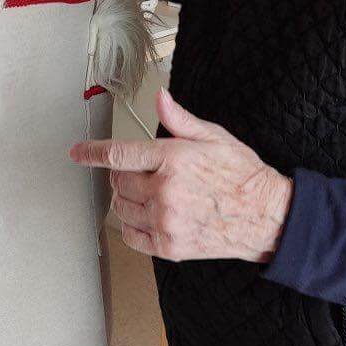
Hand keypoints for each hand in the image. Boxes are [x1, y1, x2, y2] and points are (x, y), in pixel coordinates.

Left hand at [70, 88, 292, 262]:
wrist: (267, 216)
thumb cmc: (242, 175)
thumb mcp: (214, 137)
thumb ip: (180, 120)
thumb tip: (160, 99)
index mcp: (172, 159)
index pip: (119, 155)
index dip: (92, 152)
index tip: (77, 152)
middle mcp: (165, 191)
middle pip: (117, 181)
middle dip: (123, 175)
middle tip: (145, 173)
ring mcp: (166, 221)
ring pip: (121, 208)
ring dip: (126, 200)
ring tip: (151, 195)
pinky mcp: (170, 246)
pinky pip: (131, 236)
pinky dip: (132, 226)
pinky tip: (150, 217)